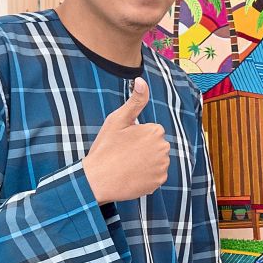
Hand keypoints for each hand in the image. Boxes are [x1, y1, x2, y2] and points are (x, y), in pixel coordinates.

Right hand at [82, 77, 169, 202]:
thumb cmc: (106, 148)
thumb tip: (141, 80)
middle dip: (144, 148)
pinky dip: (146, 176)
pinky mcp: (159, 181)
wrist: (98, 180)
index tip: (124, 142)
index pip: (152, 131)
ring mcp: (163, 166)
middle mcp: (164, 148)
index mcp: (155, 131)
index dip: (137, 136)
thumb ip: (135, 101)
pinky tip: (132, 175)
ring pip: (156, 160)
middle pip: (156, 145)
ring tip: (127, 165)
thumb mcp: (117, 120)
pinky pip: (155, 175)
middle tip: (124, 153)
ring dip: (146, 162)